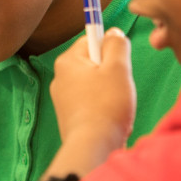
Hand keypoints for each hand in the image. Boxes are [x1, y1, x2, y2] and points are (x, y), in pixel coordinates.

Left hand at [46, 27, 136, 177]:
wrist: (93, 147)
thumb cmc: (106, 105)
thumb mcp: (118, 67)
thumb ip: (117, 44)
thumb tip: (113, 33)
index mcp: (67, 61)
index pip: (91, 39)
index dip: (110, 48)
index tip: (120, 63)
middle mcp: (60, 78)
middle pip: (94, 62)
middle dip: (112, 73)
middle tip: (119, 86)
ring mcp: (63, 99)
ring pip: (95, 84)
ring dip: (111, 92)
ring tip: (117, 105)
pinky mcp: (70, 116)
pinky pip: (92, 102)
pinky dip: (105, 107)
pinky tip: (111, 119)